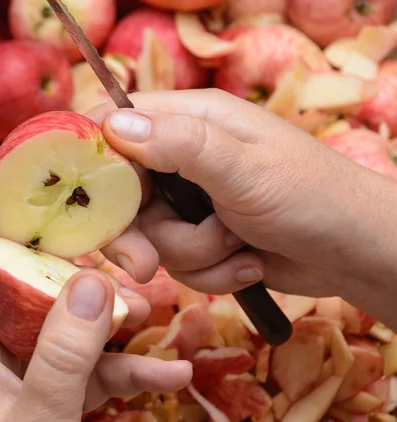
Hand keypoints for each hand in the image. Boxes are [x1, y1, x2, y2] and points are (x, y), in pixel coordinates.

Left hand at [0, 148, 192, 421]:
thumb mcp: (39, 421)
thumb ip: (65, 354)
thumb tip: (96, 282)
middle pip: (25, 277)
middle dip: (58, 243)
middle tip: (90, 205)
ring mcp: (32, 376)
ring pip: (70, 322)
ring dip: (111, 311)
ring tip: (150, 293)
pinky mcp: (62, 402)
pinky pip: (99, 371)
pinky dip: (133, 368)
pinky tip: (175, 370)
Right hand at [85, 89, 396, 321]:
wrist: (353, 252)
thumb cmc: (312, 196)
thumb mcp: (245, 168)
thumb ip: (181, 145)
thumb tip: (114, 124)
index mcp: (191, 121)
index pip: (117, 127)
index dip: (98, 163)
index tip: (94, 204)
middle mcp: (184, 158)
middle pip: (123, 195)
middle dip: (139, 236)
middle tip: (145, 266)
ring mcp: (191, 202)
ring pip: (152, 238)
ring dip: (194, 255)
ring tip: (239, 247)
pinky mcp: (201, 239)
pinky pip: (178, 264)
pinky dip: (211, 273)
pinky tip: (248, 265)